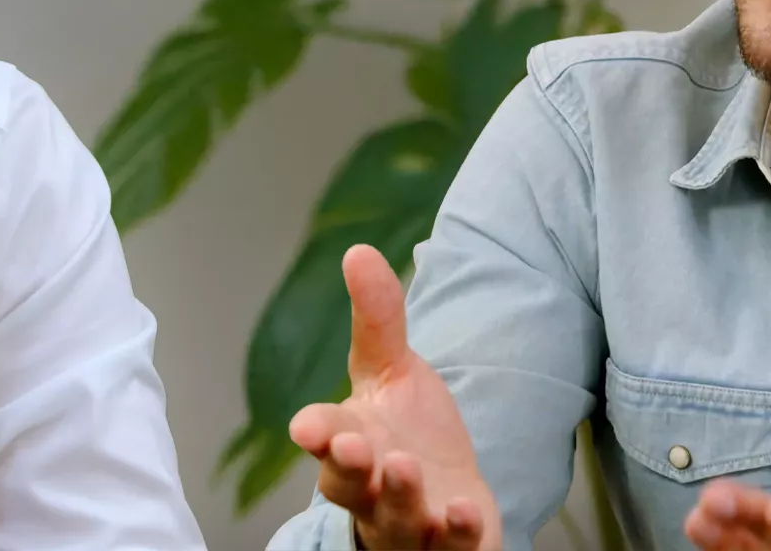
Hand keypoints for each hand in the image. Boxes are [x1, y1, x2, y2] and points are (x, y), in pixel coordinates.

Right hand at [286, 245, 500, 550]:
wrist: (445, 494)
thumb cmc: (407, 431)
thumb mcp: (393, 371)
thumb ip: (377, 320)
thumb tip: (358, 250)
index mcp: (349, 441)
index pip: (324, 439)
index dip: (317, 433)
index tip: (308, 425)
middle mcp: (370, 490)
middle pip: (348, 488)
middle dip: (347, 470)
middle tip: (354, 448)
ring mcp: (407, 525)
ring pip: (393, 522)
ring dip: (397, 498)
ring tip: (405, 469)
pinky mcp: (447, 549)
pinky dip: (454, 536)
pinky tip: (463, 512)